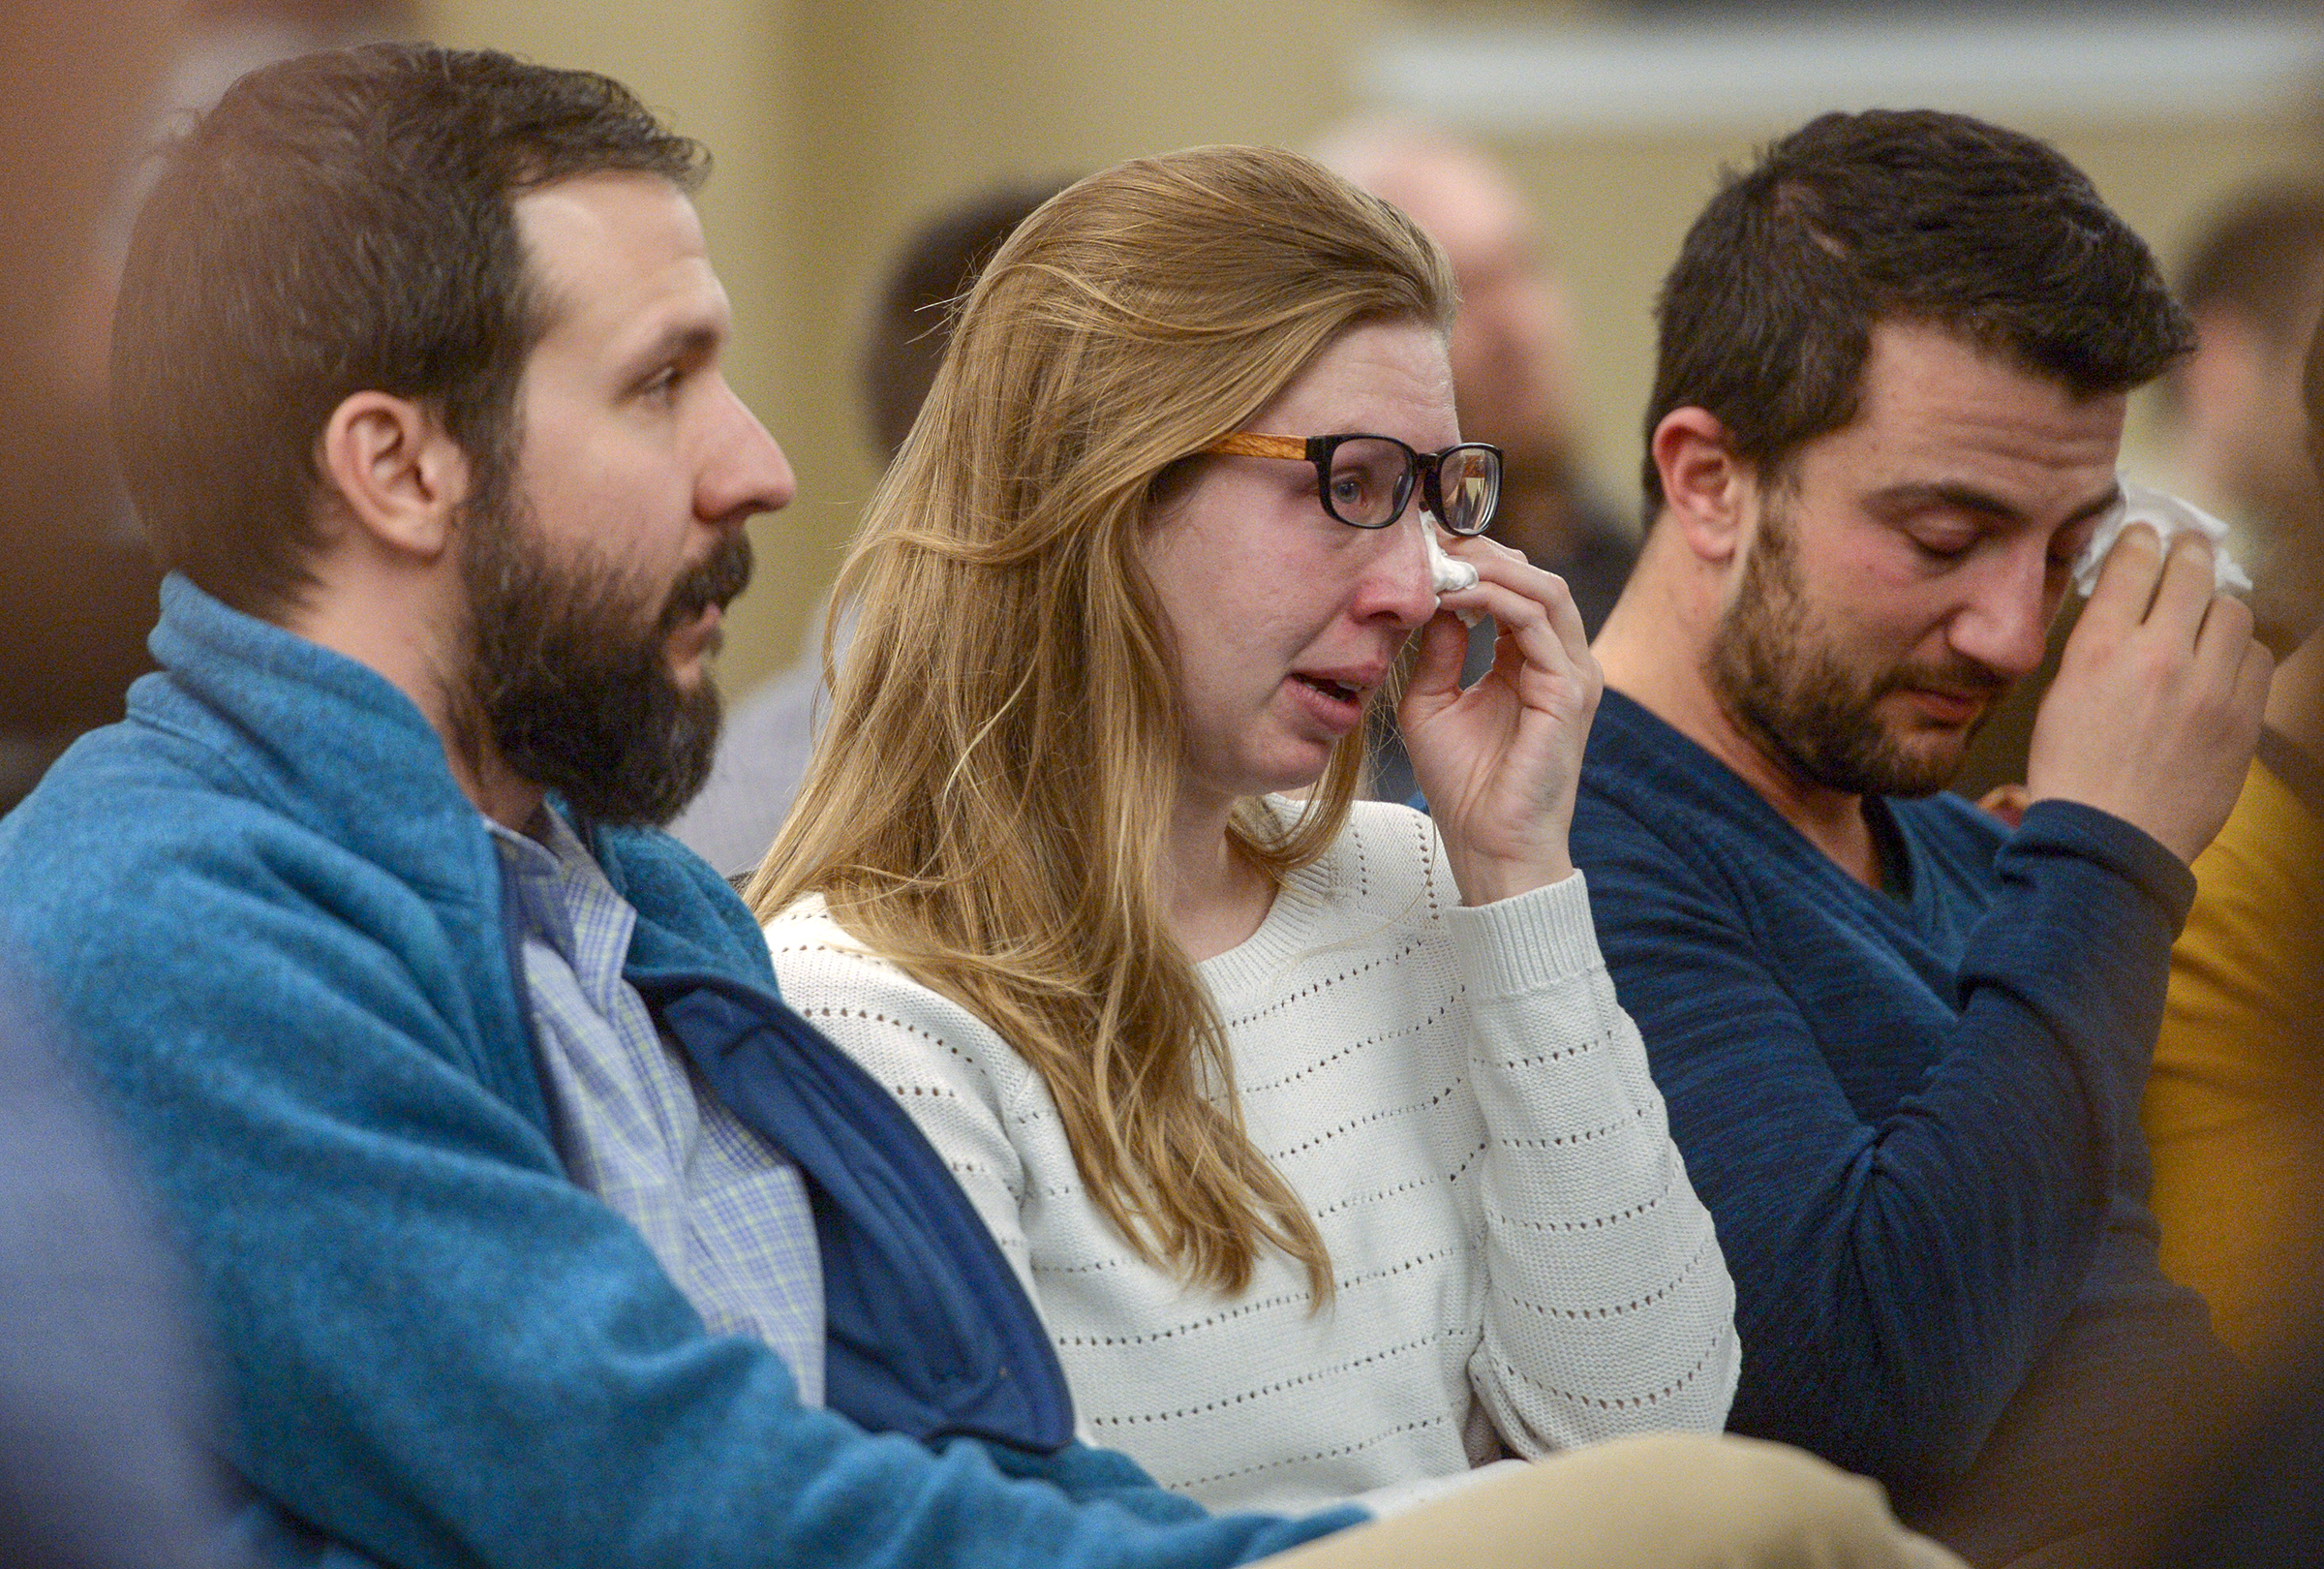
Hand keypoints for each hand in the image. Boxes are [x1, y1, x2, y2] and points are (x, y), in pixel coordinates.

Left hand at [1399, 530, 1600, 903]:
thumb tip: (1428, 600)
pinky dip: (1497, 598)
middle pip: (1534, 578)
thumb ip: (1436, 650)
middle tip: (1430, 539)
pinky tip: (1456, 594)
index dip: (1471, 562)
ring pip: (1544, 589)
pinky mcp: (1570, 693)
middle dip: (1481, 552)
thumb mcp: (1431, 702)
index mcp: (1532, 663)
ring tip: (1442, 560)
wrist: (1488, 847)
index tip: (1421, 547)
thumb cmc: (1462, 786)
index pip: (1514, 590)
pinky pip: (1539, 623)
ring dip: (1490, 567)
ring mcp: (1572, 675)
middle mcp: (1560, 662)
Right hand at [2026, 524, 2270, 863]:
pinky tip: (2221, 667)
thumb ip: (2098, 645)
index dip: (2141, 540)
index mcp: (2101, 650)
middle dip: (2189, 554)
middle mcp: (2160, 657)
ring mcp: (2209, 687)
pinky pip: (2256, 658)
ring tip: (2205, 623)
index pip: (2133, 564)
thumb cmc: (2072, 771)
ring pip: (2234, 611)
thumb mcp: (2061, 696)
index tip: (2146, 536)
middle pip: (2192, 573)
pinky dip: (2239, 654)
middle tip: (2187, 552)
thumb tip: (2129, 606)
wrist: (2111, 839)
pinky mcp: (2242, 717)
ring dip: (2217, 610)